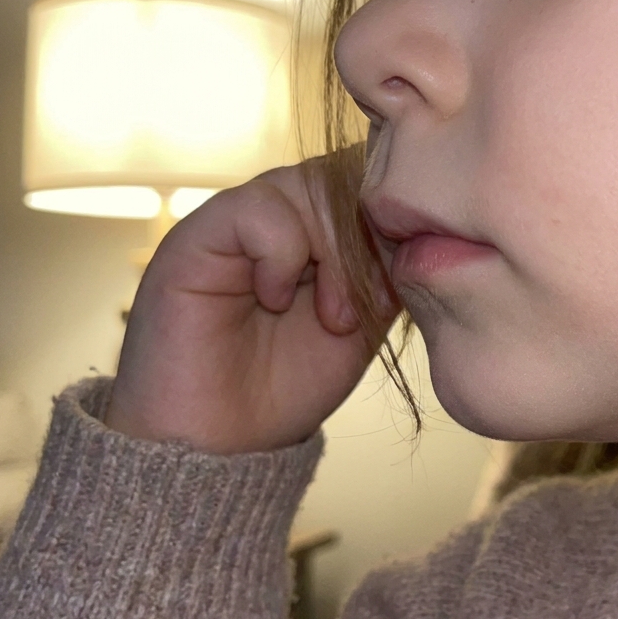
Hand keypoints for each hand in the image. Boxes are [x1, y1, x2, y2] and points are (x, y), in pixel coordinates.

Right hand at [105, 161, 397, 453]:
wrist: (221, 443)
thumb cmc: (288, 385)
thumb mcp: (364, 321)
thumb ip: (387, 268)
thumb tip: (419, 225)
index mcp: (319, 229)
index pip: (372, 179)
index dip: (398, 223)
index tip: (403, 284)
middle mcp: (279, 214)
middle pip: (346, 175)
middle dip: (371, 243)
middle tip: (358, 314)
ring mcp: (237, 220)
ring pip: (309, 185)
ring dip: (336, 255)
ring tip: (331, 320)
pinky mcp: (198, 235)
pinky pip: (261, 208)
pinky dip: (284, 255)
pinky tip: (275, 300)